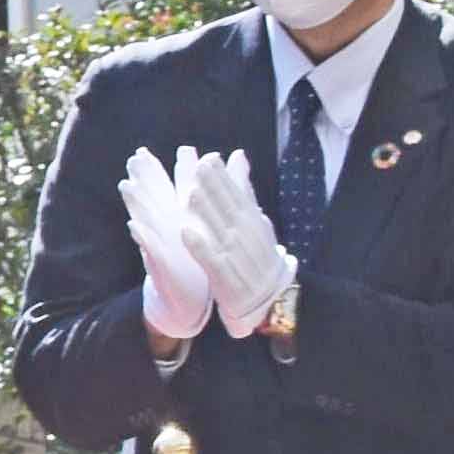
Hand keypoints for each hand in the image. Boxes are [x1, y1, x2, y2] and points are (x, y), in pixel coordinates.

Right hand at [115, 151, 213, 347]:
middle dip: (148, 180)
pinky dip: (143, 238)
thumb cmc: (193, 265)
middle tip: (136, 158)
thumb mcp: (204, 234)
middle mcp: (168, 233)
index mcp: (180, 223)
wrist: (186, 302)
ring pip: (147, 221)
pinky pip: (150, 249)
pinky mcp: (161, 267)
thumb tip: (219, 184)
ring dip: (137, 205)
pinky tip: (135, 226)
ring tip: (128, 187)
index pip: (178, 192)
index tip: (174, 147)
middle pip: (156, 201)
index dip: (177, 170)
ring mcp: (161, 248)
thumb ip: (211, 208)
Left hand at [176, 151, 298, 336]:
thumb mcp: (254, 219)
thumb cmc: (256, 253)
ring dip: (206, 213)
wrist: (268, 298)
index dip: (223, 179)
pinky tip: (185, 232)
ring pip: (220, 232)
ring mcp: (237, 257)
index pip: (236, 196)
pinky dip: (200, 247)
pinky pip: (212, 261)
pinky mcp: (226, 278)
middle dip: (214, 189)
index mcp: (252, 221)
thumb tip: (237, 156)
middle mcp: (246, 237)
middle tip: (197, 167)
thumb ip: (242, 189)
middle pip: (229, 210)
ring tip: (190, 193)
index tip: (208, 159)